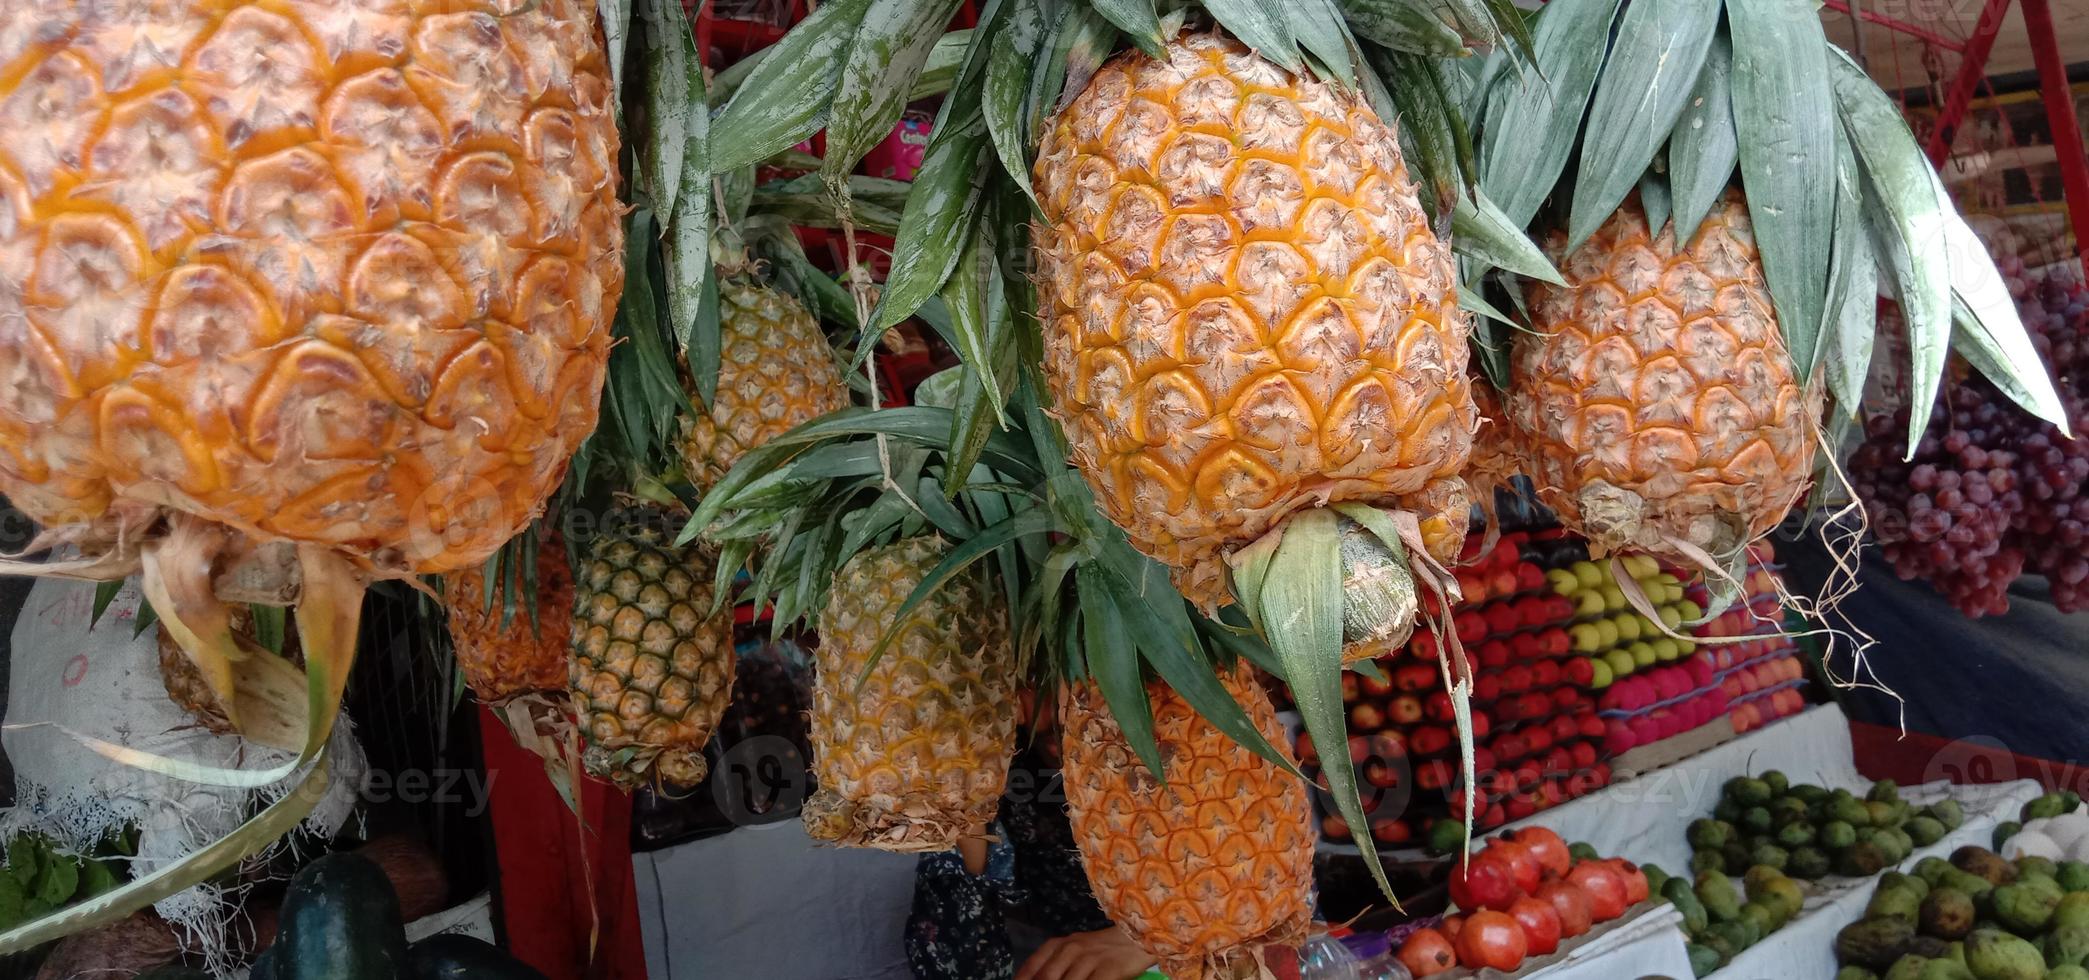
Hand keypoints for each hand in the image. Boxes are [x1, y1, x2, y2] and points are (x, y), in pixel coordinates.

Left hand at [1014, 928, 1153, 979]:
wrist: (1135, 938)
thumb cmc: (1102, 949)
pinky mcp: (1108, 970)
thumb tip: (1039, 978)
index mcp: (1058, 944)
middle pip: (1046, 978)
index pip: (1032, 967)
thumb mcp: (1074, 950)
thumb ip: (1055, 966)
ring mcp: (1089, 959)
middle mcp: (1070, 949)